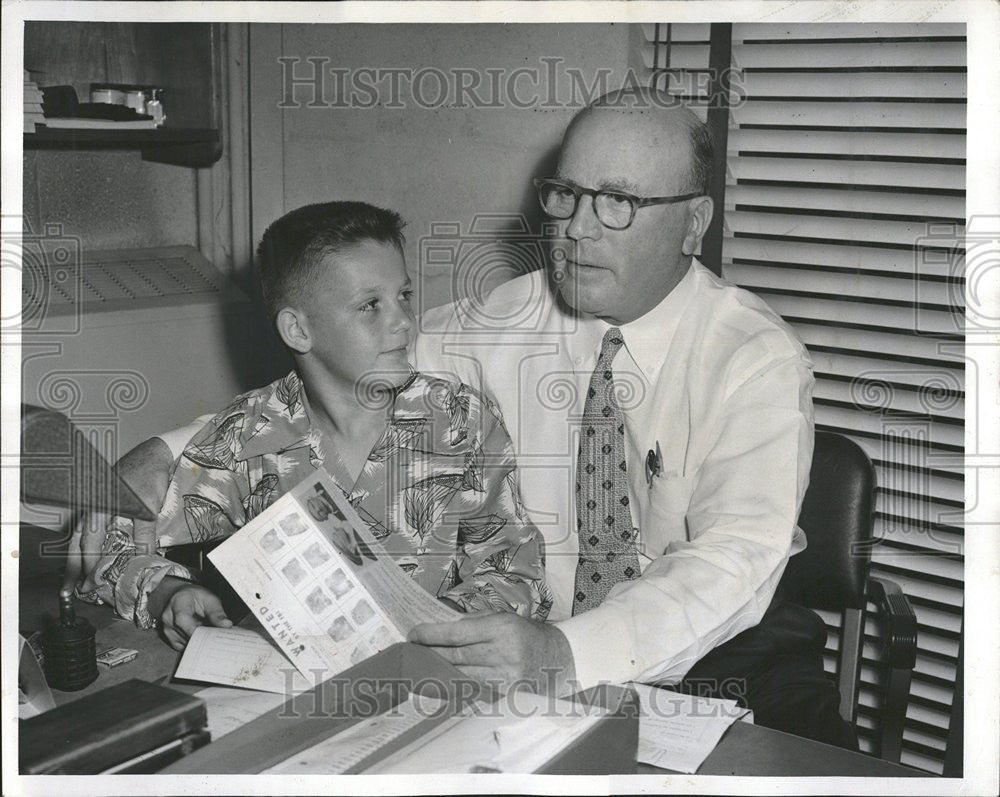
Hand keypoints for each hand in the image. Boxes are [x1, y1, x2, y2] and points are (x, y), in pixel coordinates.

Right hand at [75, 437, 174, 596]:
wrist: (154, 453)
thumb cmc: (149, 476)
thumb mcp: (148, 508)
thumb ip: (144, 535)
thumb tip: (143, 558)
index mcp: (98, 507)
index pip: (89, 542)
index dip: (89, 564)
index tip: (90, 583)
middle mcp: (92, 506)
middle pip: (76, 541)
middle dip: (73, 566)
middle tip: (69, 590)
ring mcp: (95, 503)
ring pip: (80, 535)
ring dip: (78, 557)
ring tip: (75, 579)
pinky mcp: (102, 502)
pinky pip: (90, 527)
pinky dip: (89, 544)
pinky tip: (91, 556)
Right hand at [150, 576, 231, 649]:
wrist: (183, 597)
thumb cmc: (197, 597)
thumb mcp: (210, 599)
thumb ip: (217, 613)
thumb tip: (226, 625)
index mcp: (178, 604)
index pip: (183, 620)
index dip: (196, 630)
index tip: (211, 636)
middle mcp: (168, 617)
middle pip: (186, 634)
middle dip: (203, 637)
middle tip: (217, 635)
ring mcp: (167, 629)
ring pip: (186, 642)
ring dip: (199, 640)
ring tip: (208, 631)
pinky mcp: (170, 638)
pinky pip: (184, 646)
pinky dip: (195, 644)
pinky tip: (202, 637)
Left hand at [408, 613, 576, 695]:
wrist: (558, 658)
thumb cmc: (527, 634)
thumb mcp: (504, 618)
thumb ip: (474, 622)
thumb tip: (443, 628)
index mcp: (502, 628)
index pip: (457, 633)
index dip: (431, 634)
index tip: (413, 634)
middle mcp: (503, 653)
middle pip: (456, 656)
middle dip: (430, 653)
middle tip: (412, 650)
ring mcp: (505, 677)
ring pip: (461, 676)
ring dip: (438, 672)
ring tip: (420, 666)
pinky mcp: (506, 694)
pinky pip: (473, 690)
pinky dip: (455, 686)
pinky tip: (441, 682)